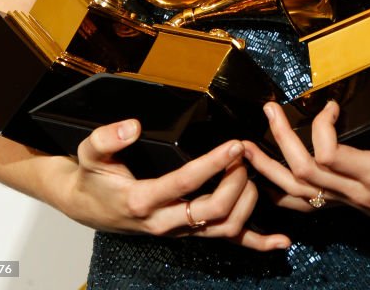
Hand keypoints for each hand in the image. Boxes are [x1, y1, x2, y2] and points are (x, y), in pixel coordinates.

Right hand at [52, 118, 290, 250]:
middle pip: (213, 211)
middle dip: (237, 181)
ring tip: (251, 171)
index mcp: (144, 200)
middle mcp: (165, 221)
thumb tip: (132, 126)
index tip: (234, 145)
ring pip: (225, 228)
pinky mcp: (190, 234)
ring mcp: (180, 231)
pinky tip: (280, 241)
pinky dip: (257, 243)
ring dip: (246, 201)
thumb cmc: (95, 178)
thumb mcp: (89, 153)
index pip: (186, 183)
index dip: (214, 164)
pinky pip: (227, 243)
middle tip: (245, 153)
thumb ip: (107, 137)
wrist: (89, 206)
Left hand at [243, 101, 369, 245]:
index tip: (332, 105)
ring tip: (246, 147)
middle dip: (281, 139)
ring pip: (298, 191)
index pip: (330, 156)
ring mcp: (349, 201)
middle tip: (270, 110)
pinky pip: (307, 202)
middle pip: (305, 171)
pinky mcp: (347, 204)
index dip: (322, 127)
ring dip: (269, 168)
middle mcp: (356, 191)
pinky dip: (282, 190)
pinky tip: (266, 178)